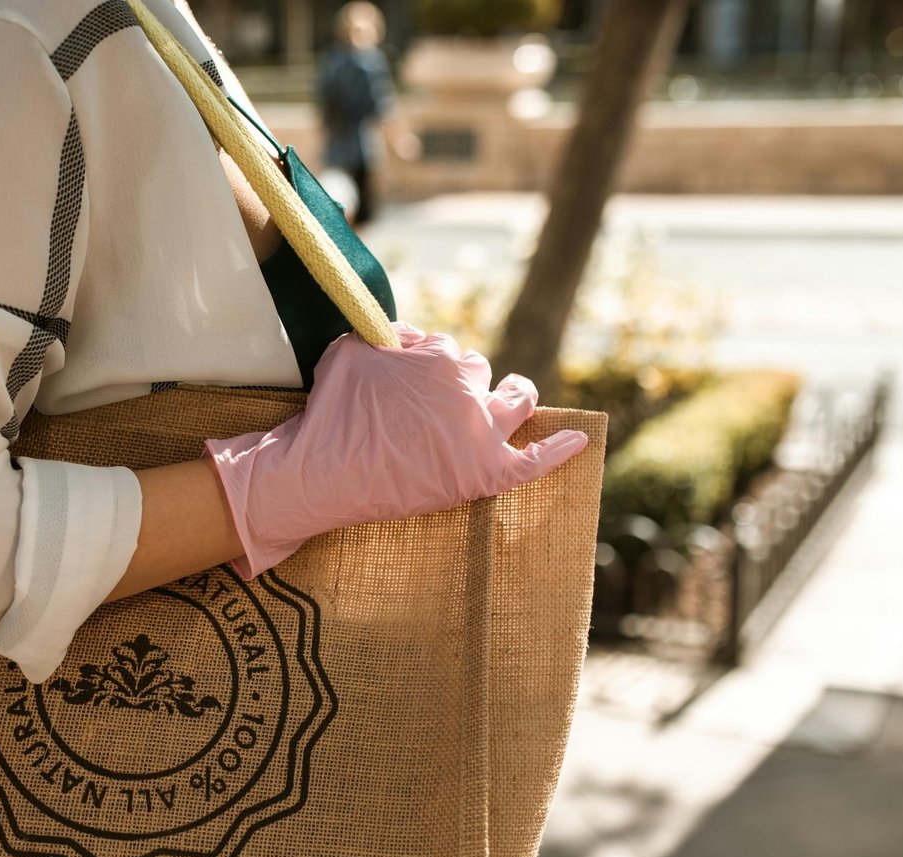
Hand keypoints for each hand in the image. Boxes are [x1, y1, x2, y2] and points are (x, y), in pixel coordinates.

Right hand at [205, 322, 587, 577]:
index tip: (410, 381)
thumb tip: (406, 336)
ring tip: (516, 395)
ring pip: (516, 403)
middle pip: (480, 374)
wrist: (323, 473)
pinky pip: (532, 462)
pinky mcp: (481, 474)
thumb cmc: (331, 412)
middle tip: (438, 404)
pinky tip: (579, 441)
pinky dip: (558, 451)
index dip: (428, 365)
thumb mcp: (349, 352)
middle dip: (465, 382)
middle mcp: (468, 389)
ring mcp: (479, 433)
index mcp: (441, 358)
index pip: (447, 351)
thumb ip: (384, 336)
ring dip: (519, 394)